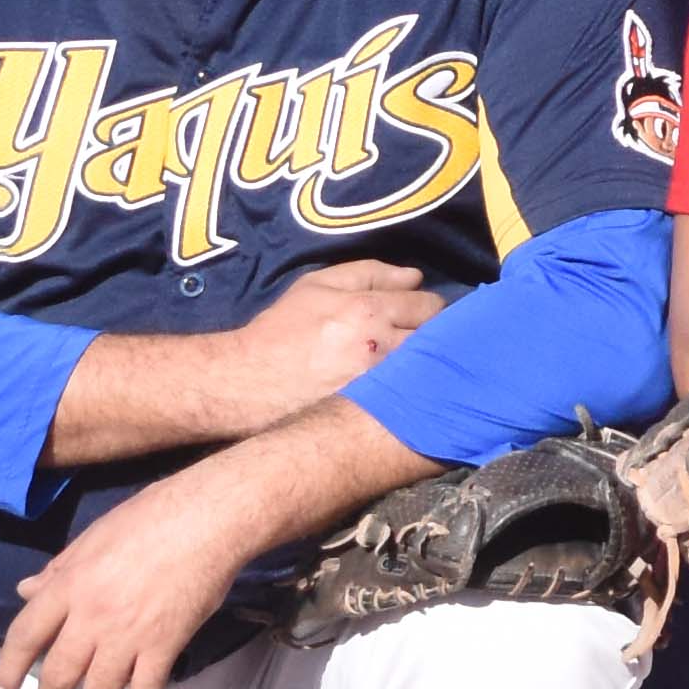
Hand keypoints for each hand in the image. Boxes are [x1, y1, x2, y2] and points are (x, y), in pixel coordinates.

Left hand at [0, 473, 267, 688]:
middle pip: (58, 677)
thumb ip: (57, 570)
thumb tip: (26, 591)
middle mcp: (91, 617)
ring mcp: (128, 634)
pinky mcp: (164, 644)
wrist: (207, 520)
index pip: (24, 637)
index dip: (7, 671)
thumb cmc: (149, 518)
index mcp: (67, 587)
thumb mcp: (90, 538)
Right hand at [227, 256, 437, 409]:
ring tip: (417, 366)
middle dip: (437, 336)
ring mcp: (380, 385)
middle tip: (424, 340)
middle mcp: (381, 347)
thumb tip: (416, 277)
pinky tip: (406, 390)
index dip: (428, 308)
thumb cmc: (282, 329)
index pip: (429, 304)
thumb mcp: (317, 285)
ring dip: (429, 365)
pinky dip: (415, 391)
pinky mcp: (374, 415)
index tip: (420, 315)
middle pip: (440, 338)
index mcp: (369, 309)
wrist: (248, 383)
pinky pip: (413, 398)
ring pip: (431, 370)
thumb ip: (369, 273)